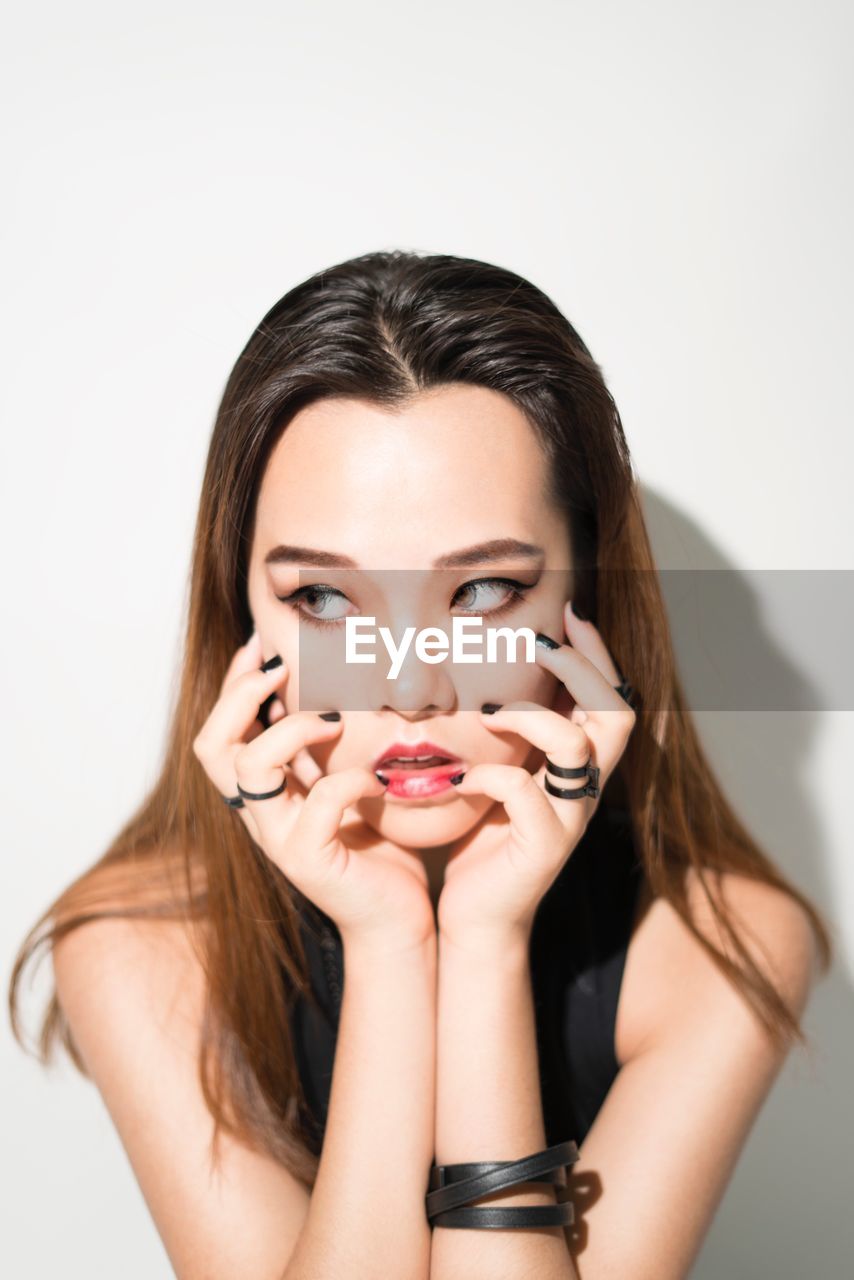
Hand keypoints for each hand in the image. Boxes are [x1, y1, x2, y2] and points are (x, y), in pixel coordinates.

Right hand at [193, 631, 436, 955]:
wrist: (398, 921)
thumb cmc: (381, 849)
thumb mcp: (349, 784)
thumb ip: (332, 748)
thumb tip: (344, 683)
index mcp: (264, 795)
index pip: (219, 733)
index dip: (234, 685)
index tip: (262, 645)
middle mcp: (259, 816)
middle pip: (212, 747)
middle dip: (240, 695)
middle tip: (281, 668)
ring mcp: (279, 839)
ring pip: (250, 768)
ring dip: (291, 730)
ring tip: (335, 720)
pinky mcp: (309, 860)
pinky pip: (319, 804)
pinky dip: (351, 779)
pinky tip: (379, 779)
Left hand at [436, 600, 636, 952]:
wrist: (479, 915)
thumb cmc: (482, 837)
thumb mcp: (499, 770)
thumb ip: (506, 731)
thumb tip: (482, 671)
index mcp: (580, 767)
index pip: (613, 697)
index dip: (598, 654)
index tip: (570, 614)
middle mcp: (587, 789)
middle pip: (617, 713)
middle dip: (581, 669)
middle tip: (538, 645)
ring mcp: (571, 818)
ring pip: (577, 746)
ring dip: (529, 715)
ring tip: (486, 712)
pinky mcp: (544, 847)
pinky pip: (525, 794)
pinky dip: (490, 776)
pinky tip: (462, 779)